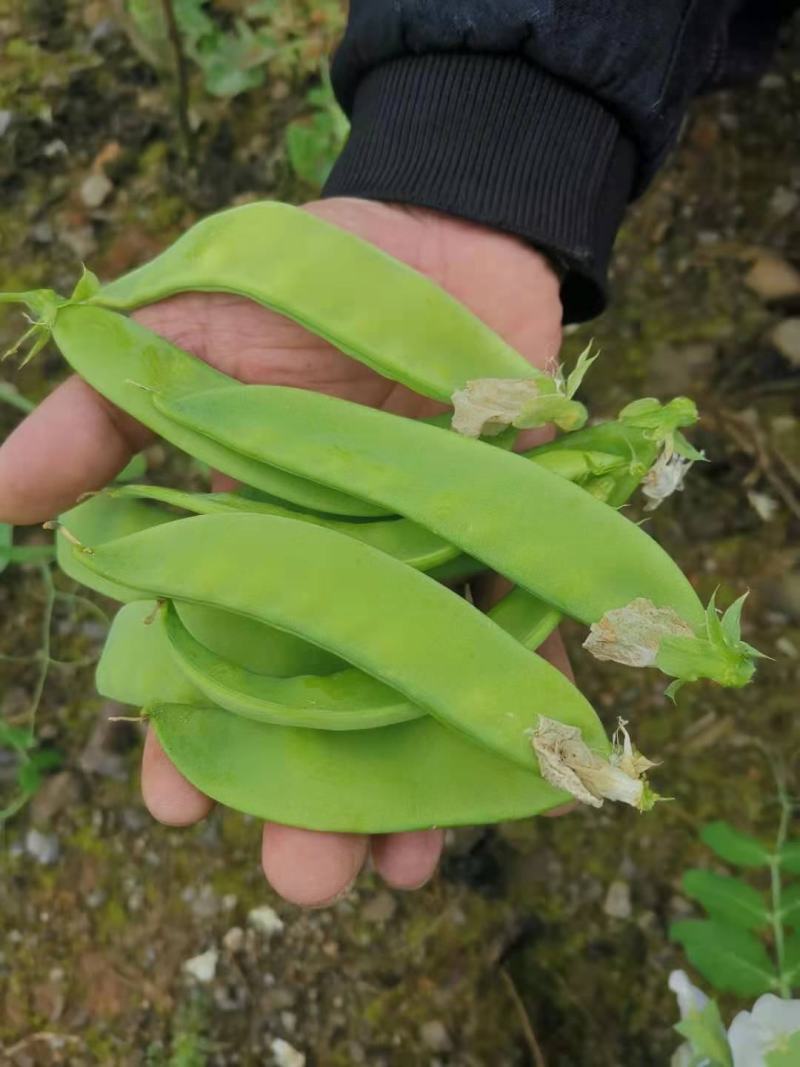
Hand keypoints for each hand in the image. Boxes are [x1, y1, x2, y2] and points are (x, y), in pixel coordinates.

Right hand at [0, 197, 564, 905]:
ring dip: (407, 793)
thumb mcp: (186, 343)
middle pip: (315, 710)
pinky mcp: (512, 549)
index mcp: (253, 546)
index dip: (189, 737)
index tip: (172, 803)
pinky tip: (510, 782)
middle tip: (301, 881)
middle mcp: (340, 578)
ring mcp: (428, 570)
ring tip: (394, 872)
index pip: (212, 662)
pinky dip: (514, 708)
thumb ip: (102, 415)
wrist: (441, 236)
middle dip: (305, 799)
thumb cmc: (301, 293)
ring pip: (410, 704)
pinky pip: (518, 642)